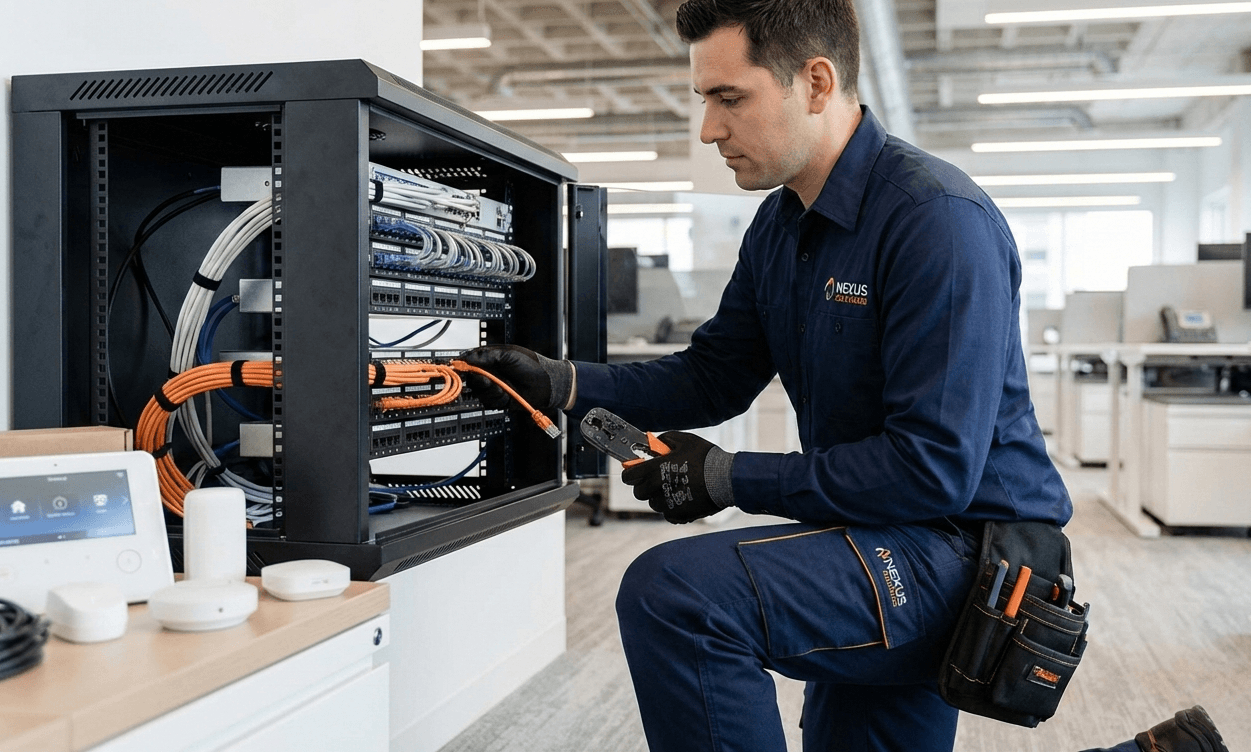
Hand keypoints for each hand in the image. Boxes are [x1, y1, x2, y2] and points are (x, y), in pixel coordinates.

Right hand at [459, 345, 572, 410]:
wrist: (547, 384)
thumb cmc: (533, 366)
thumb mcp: (509, 355)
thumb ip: (487, 355)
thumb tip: (467, 357)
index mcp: (491, 359)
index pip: (470, 361)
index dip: (463, 365)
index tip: (460, 368)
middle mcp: (491, 373)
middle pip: (471, 378)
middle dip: (478, 380)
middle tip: (486, 380)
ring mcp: (495, 387)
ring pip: (479, 392)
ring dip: (490, 390)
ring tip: (502, 387)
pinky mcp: (499, 400)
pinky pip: (489, 402)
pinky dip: (497, 398)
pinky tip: (507, 394)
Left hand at [621, 431, 735, 523]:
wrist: (726, 479)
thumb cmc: (705, 457)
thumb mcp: (685, 440)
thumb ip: (665, 439)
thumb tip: (654, 442)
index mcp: (654, 470)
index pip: (628, 476)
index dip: (631, 472)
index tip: (638, 470)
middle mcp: (657, 489)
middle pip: (638, 492)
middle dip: (645, 485)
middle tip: (658, 478)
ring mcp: (667, 504)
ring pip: (653, 503)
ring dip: (659, 496)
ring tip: (676, 486)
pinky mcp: (678, 515)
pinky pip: (667, 514)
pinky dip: (672, 508)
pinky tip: (684, 497)